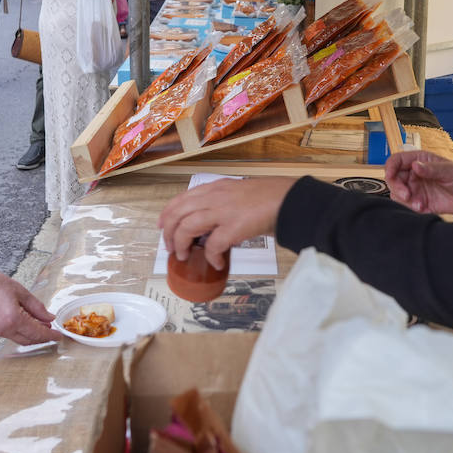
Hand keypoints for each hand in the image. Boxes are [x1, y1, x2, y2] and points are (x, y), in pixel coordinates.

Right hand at [0, 267, 62, 343]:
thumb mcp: (20, 291)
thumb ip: (37, 307)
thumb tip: (49, 318)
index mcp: (13, 319)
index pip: (37, 333)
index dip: (50, 335)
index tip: (59, 335)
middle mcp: (4, 330)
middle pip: (29, 340)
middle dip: (42, 337)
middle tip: (52, 330)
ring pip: (20, 339)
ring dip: (32, 335)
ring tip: (41, 324)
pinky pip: (10, 335)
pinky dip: (21, 332)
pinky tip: (26, 323)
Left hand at [159, 177, 294, 268]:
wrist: (290, 199)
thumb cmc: (270, 198)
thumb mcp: (239, 195)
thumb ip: (223, 206)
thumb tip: (214, 228)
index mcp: (216, 188)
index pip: (181, 198)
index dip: (167, 213)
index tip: (163, 226)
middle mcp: (215, 196)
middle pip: (177, 213)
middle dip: (169, 233)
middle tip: (172, 248)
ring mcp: (223, 211)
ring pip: (187, 227)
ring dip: (182, 245)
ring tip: (185, 257)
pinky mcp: (234, 227)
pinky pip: (212, 245)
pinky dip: (211, 257)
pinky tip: (217, 264)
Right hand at [384, 151, 452, 214]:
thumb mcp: (450, 170)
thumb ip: (432, 169)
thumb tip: (415, 166)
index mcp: (418, 161)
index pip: (396, 161)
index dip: (390, 167)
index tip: (390, 176)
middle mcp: (413, 174)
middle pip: (393, 179)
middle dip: (397, 188)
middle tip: (407, 195)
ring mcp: (415, 189)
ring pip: (397, 194)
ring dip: (404, 200)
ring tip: (419, 204)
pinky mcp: (419, 203)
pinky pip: (407, 206)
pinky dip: (411, 208)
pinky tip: (422, 208)